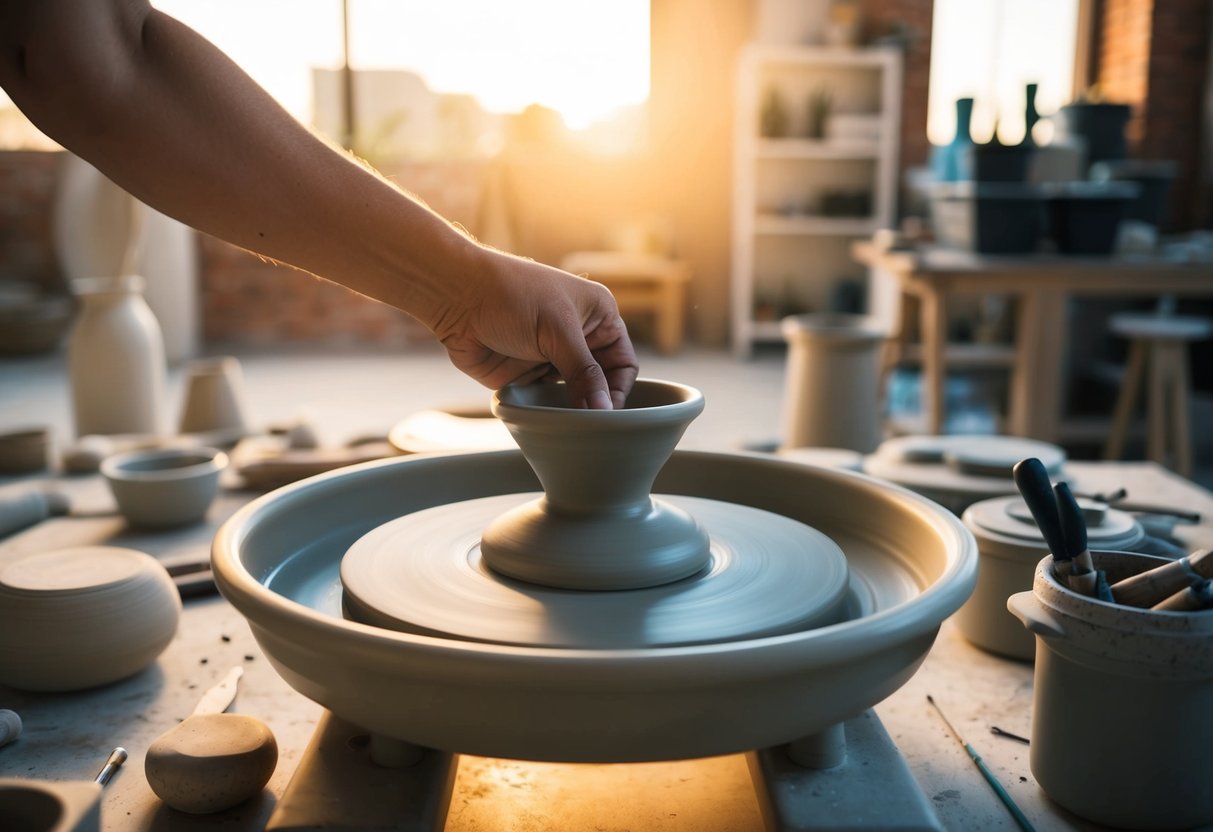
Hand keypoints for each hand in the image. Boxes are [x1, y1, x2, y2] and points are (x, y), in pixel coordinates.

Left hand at [435, 251, 637, 408]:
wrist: (456, 296)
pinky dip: (549, 413)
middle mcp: (578, 339)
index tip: (607, 412)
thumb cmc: (511, 296)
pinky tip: (548, 421)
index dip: (619, 389)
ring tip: (571, 429)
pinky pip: (546, 402)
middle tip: (591, 427)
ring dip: (573, 412)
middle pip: (601, 384)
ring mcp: (551, 358)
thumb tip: (604, 411)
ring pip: (574, 397)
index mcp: (597, 316)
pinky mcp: (526, 375)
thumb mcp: (557, 331)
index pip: (624, 363)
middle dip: (596, 404)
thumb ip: (583, 373)